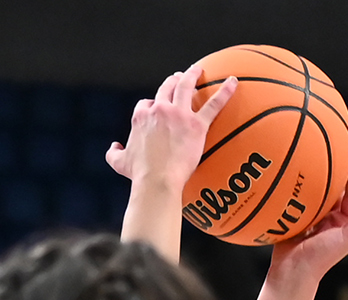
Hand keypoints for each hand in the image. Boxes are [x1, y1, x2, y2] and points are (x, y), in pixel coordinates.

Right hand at [105, 66, 232, 195]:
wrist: (156, 180)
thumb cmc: (139, 174)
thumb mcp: (120, 162)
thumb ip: (114, 152)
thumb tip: (114, 147)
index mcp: (141, 116)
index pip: (147, 103)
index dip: (152, 104)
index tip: (156, 106)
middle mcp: (159, 109)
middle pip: (166, 88)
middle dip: (172, 80)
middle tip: (178, 77)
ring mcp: (179, 115)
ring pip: (186, 87)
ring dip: (192, 75)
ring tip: (198, 70)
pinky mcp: (197, 125)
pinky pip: (214, 105)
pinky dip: (225, 92)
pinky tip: (234, 82)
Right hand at [269, 155, 347, 290]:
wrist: (292, 272)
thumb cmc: (323, 258)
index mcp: (344, 220)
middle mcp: (329, 216)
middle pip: (334, 187)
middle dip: (336, 167)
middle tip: (337, 145)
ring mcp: (311, 215)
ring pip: (317, 189)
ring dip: (317, 172)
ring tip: (317, 151)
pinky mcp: (294, 215)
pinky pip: (298, 196)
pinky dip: (298, 184)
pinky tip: (296, 169)